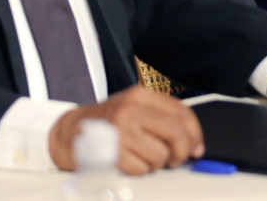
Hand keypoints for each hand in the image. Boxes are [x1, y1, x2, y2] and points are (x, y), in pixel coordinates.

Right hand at [49, 85, 203, 174]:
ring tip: (143, 157)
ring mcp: (120, 131)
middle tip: (176, 159)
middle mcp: (131, 109)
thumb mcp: (133, 108)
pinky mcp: (111, 152)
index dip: (195, 133)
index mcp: (140, 95)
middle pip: (176, 133)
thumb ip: (161, 118)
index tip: (197, 147)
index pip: (181, 112)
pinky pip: (142, 169)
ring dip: (157, 163)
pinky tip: (130, 162)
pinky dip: (141, 170)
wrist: (69, 132)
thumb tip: (193, 143)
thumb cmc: (107, 122)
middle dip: (181, 151)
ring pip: (160, 155)